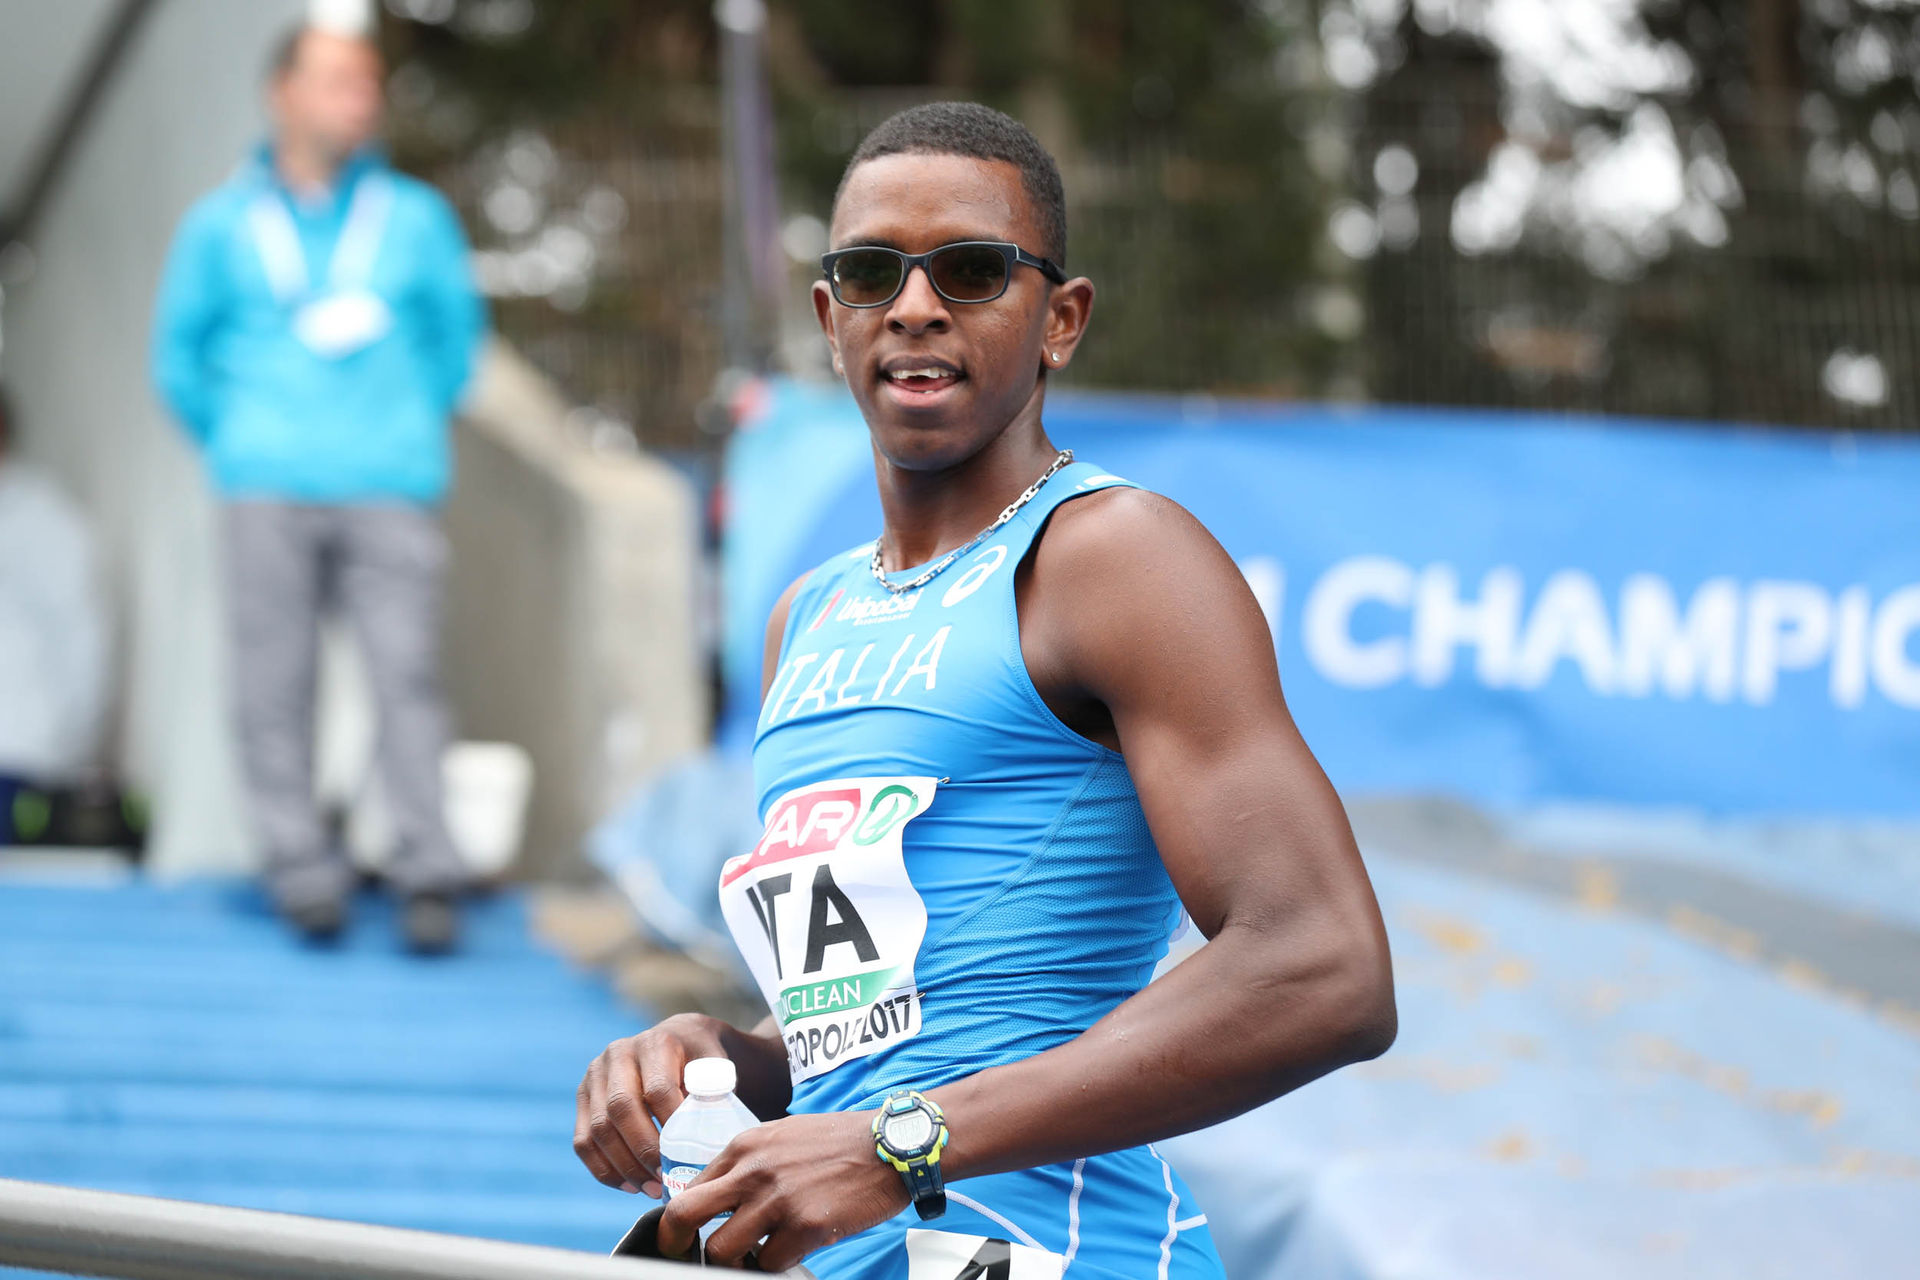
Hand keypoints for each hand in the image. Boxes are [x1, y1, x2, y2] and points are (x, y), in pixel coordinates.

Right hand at [573, 1013, 783, 1197]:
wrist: (680, 1042)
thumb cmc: (703, 1060)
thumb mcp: (717, 1064)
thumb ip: (717, 1091)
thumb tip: (710, 1134)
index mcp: (656, 1042)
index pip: (658, 1089)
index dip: (671, 1126)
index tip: (688, 1156)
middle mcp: (618, 1053)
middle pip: (621, 1109)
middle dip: (644, 1151)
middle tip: (666, 1180)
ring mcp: (595, 1076)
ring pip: (599, 1129)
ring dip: (625, 1167)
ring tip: (652, 1189)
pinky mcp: (584, 1098)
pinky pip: (584, 1142)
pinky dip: (605, 1170)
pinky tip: (630, 1186)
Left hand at [657, 1110, 909, 1271]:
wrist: (891, 1145)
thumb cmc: (839, 1142)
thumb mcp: (783, 1135)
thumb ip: (749, 1163)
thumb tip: (720, 1198)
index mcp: (745, 1146)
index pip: (690, 1187)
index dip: (682, 1219)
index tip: (686, 1236)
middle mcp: (754, 1170)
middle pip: (685, 1215)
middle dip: (676, 1244)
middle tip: (684, 1257)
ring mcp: (778, 1199)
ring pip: (722, 1250)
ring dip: (734, 1260)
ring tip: (755, 1254)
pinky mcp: (805, 1225)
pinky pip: (770, 1262)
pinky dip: (776, 1263)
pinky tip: (793, 1249)